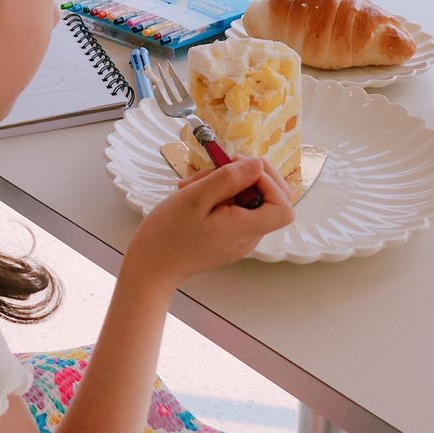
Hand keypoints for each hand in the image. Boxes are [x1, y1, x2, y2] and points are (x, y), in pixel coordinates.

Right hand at [123, 157, 294, 293]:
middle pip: (271, 200)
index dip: (269, 183)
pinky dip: (219, 195)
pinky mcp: (226, 236)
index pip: (283, 207)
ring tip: (195, 182)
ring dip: (227, 182)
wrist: (150, 267)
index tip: (241, 171)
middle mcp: (247, 237)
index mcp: (244, 230)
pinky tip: (195, 192)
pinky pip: (234, 208)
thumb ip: (229, 179)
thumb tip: (256, 166)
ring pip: (249, 200)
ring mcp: (238, 238)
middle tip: (223, 165)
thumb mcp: (195, 197)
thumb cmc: (167, 235)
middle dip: (250, 175)